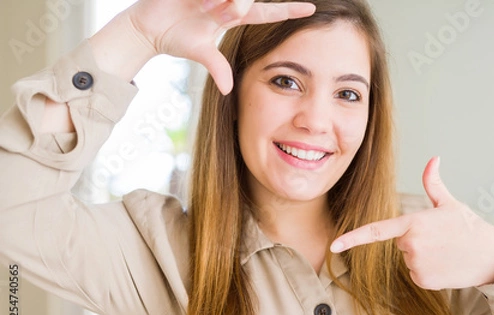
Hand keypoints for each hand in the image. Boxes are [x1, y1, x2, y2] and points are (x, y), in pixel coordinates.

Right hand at [126, 0, 315, 93]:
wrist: (147, 26)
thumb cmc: (176, 38)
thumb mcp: (200, 53)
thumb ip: (217, 67)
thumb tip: (228, 90)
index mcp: (231, 14)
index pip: (266, 12)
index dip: (287, 10)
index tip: (311, 9)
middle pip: (248, 0)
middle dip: (237, 6)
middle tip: (219, 14)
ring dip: (220, 2)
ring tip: (202, 7)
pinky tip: (199, 2)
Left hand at [330, 157, 493, 289]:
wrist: (492, 256)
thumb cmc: (469, 227)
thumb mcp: (450, 203)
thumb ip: (433, 183)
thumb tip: (433, 158)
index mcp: (413, 223)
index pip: (376, 230)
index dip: (352, 238)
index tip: (334, 245)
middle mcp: (411, 245)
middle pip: (400, 243)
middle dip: (415, 240)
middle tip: (440, 239)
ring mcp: (416, 264)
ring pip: (408, 259)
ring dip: (422, 256)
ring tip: (445, 251)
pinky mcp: (423, 280)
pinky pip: (416, 274)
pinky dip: (428, 271)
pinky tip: (445, 264)